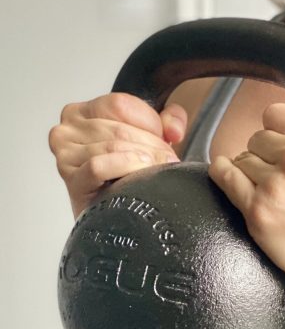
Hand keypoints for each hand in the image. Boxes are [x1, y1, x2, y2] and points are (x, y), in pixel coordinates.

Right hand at [48, 93, 186, 218]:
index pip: (120, 104)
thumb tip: (174, 129)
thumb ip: (168, 120)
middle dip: (153, 146)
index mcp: (82, 112)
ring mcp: (65, 154)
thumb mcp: (148, 139)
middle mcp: (68, 130)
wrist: (114, 224)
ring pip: (114, 145)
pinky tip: (137, 176)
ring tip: (156, 172)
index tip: (166, 140)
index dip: (150, 122)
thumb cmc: (126, 179)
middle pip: (120, 128)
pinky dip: (123, 167)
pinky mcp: (71, 179)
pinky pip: (98, 165)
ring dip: (145, 159)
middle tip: (168, 162)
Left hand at [208, 102, 284, 309]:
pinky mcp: (257, 210)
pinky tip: (223, 171)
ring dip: (251, 172)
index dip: (277, 132)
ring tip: (270, 191)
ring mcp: (274, 184)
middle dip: (266, 155)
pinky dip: (222, 172)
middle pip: (257, 139)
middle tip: (281, 178)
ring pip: (242, 159)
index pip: (275, 115)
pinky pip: (225, 177)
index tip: (279, 146)